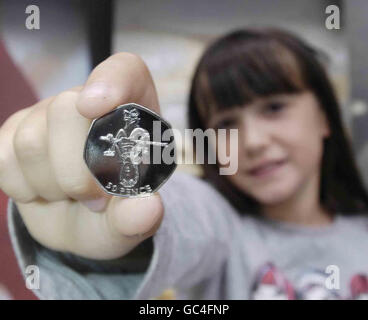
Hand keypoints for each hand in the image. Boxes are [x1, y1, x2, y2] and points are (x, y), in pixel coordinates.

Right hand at [0, 53, 163, 259]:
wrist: (79, 222)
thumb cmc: (114, 213)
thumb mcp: (132, 221)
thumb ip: (141, 216)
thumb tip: (149, 207)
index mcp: (131, 112)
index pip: (125, 71)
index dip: (109, 81)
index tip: (94, 108)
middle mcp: (86, 104)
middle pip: (65, 109)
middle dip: (76, 170)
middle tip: (95, 199)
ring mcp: (45, 116)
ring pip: (31, 140)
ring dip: (51, 185)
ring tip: (71, 197)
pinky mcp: (12, 134)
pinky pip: (2, 157)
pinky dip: (23, 187)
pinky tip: (45, 191)